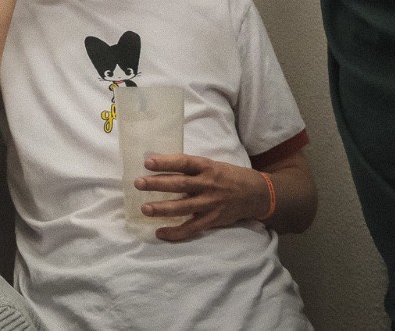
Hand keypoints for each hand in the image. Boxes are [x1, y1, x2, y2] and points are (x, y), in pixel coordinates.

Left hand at [136, 154, 267, 241]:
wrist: (255, 194)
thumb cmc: (228, 176)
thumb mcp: (212, 165)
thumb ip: (191, 168)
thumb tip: (160, 167)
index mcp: (207, 167)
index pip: (184, 162)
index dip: (166, 162)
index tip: (147, 162)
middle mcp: (208, 184)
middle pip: (180, 184)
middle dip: (157, 184)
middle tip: (138, 184)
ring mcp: (210, 203)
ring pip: (183, 207)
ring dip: (162, 208)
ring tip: (145, 208)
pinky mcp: (212, 220)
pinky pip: (191, 228)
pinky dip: (175, 232)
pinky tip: (160, 232)